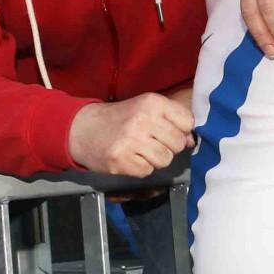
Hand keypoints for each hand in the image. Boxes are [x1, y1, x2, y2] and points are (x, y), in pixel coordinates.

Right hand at [68, 94, 194, 176]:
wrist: (83, 128)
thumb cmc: (120, 118)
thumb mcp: (145, 109)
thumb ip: (171, 120)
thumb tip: (191, 140)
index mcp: (152, 102)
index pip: (187, 122)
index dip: (181, 130)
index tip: (168, 130)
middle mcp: (143, 119)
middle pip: (177, 143)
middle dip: (168, 146)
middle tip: (151, 142)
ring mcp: (131, 141)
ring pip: (165, 160)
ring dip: (155, 159)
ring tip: (140, 150)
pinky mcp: (121, 161)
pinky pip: (147, 171)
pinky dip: (141, 168)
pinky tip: (130, 157)